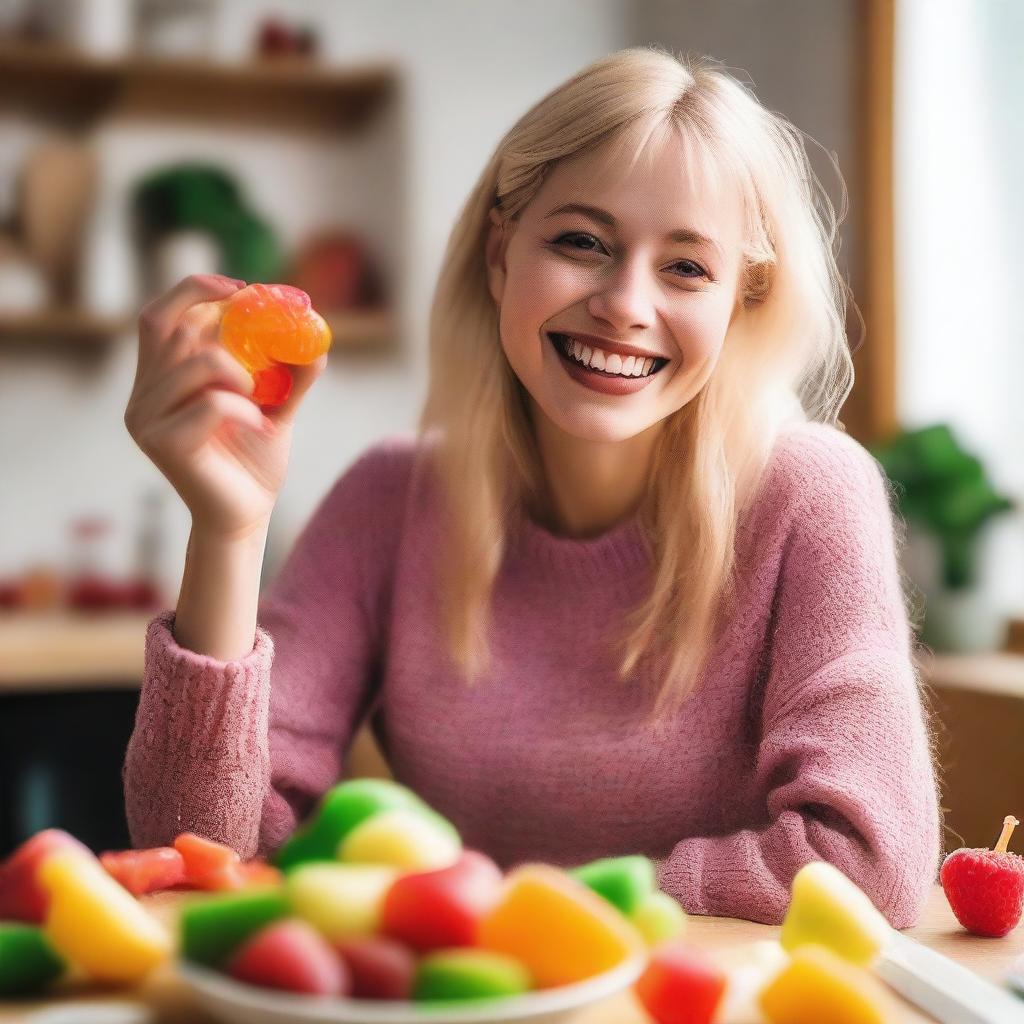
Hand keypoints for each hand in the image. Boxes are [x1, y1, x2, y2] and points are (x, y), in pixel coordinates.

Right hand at [124, 274, 325, 538]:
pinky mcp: (161, 442)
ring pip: (196, 362)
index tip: (240, 288)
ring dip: (241, 373)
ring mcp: (145, 418)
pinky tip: (257, 427)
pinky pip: (211, 402)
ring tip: (261, 400)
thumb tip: (315, 336)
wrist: (246, 515)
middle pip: (167, 326)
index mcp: (159, 380)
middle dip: (219, 319)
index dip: (194, 291)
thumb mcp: (276, 407)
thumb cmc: (254, 462)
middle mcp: (143, 395)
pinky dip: (244, 408)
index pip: (159, 316)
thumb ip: (290, 373)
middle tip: (258, 327)